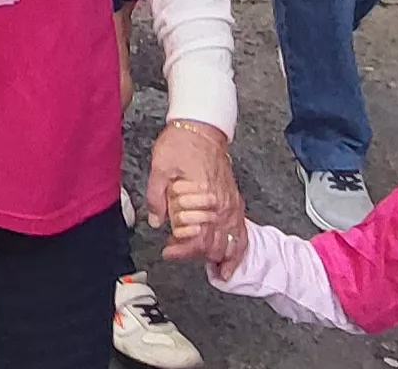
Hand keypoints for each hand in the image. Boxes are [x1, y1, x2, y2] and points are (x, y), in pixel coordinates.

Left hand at [145, 119, 239, 261]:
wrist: (202, 127)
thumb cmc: (181, 144)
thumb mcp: (160, 166)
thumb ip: (157, 196)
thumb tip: (156, 221)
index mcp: (204, 195)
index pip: (198, 236)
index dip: (182, 250)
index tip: (168, 252)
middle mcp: (222, 203)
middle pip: (215, 243)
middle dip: (198, 255)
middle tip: (179, 254)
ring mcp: (231, 203)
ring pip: (233, 241)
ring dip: (222, 257)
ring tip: (214, 270)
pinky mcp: (234, 201)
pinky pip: (242, 230)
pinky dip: (238, 247)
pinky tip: (231, 258)